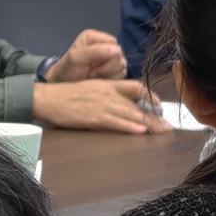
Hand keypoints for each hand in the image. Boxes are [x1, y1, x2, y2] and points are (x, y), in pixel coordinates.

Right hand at [32, 77, 161, 133]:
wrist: (47, 98)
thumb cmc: (66, 95)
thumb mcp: (90, 88)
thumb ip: (106, 94)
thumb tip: (120, 103)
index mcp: (107, 84)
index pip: (135, 87)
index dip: (150, 96)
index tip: (159, 106)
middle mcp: (108, 93)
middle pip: (137, 103)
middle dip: (154, 116)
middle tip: (168, 126)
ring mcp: (101, 105)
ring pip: (130, 114)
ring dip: (148, 123)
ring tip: (162, 131)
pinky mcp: (93, 117)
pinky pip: (115, 122)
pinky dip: (129, 126)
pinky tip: (140, 131)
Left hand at [45, 30, 127, 82]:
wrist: (63, 86)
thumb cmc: (67, 71)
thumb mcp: (76, 58)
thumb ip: (95, 51)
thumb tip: (117, 50)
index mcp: (94, 37)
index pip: (113, 44)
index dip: (105, 56)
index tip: (91, 66)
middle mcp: (104, 45)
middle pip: (119, 55)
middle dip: (106, 68)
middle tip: (91, 73)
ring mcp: (110, 58)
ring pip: (122, 66)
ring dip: (108, 75)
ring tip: (94, 77)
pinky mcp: (114, 70)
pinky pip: (122, 75)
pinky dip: (111, 80)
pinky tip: (100, 81)